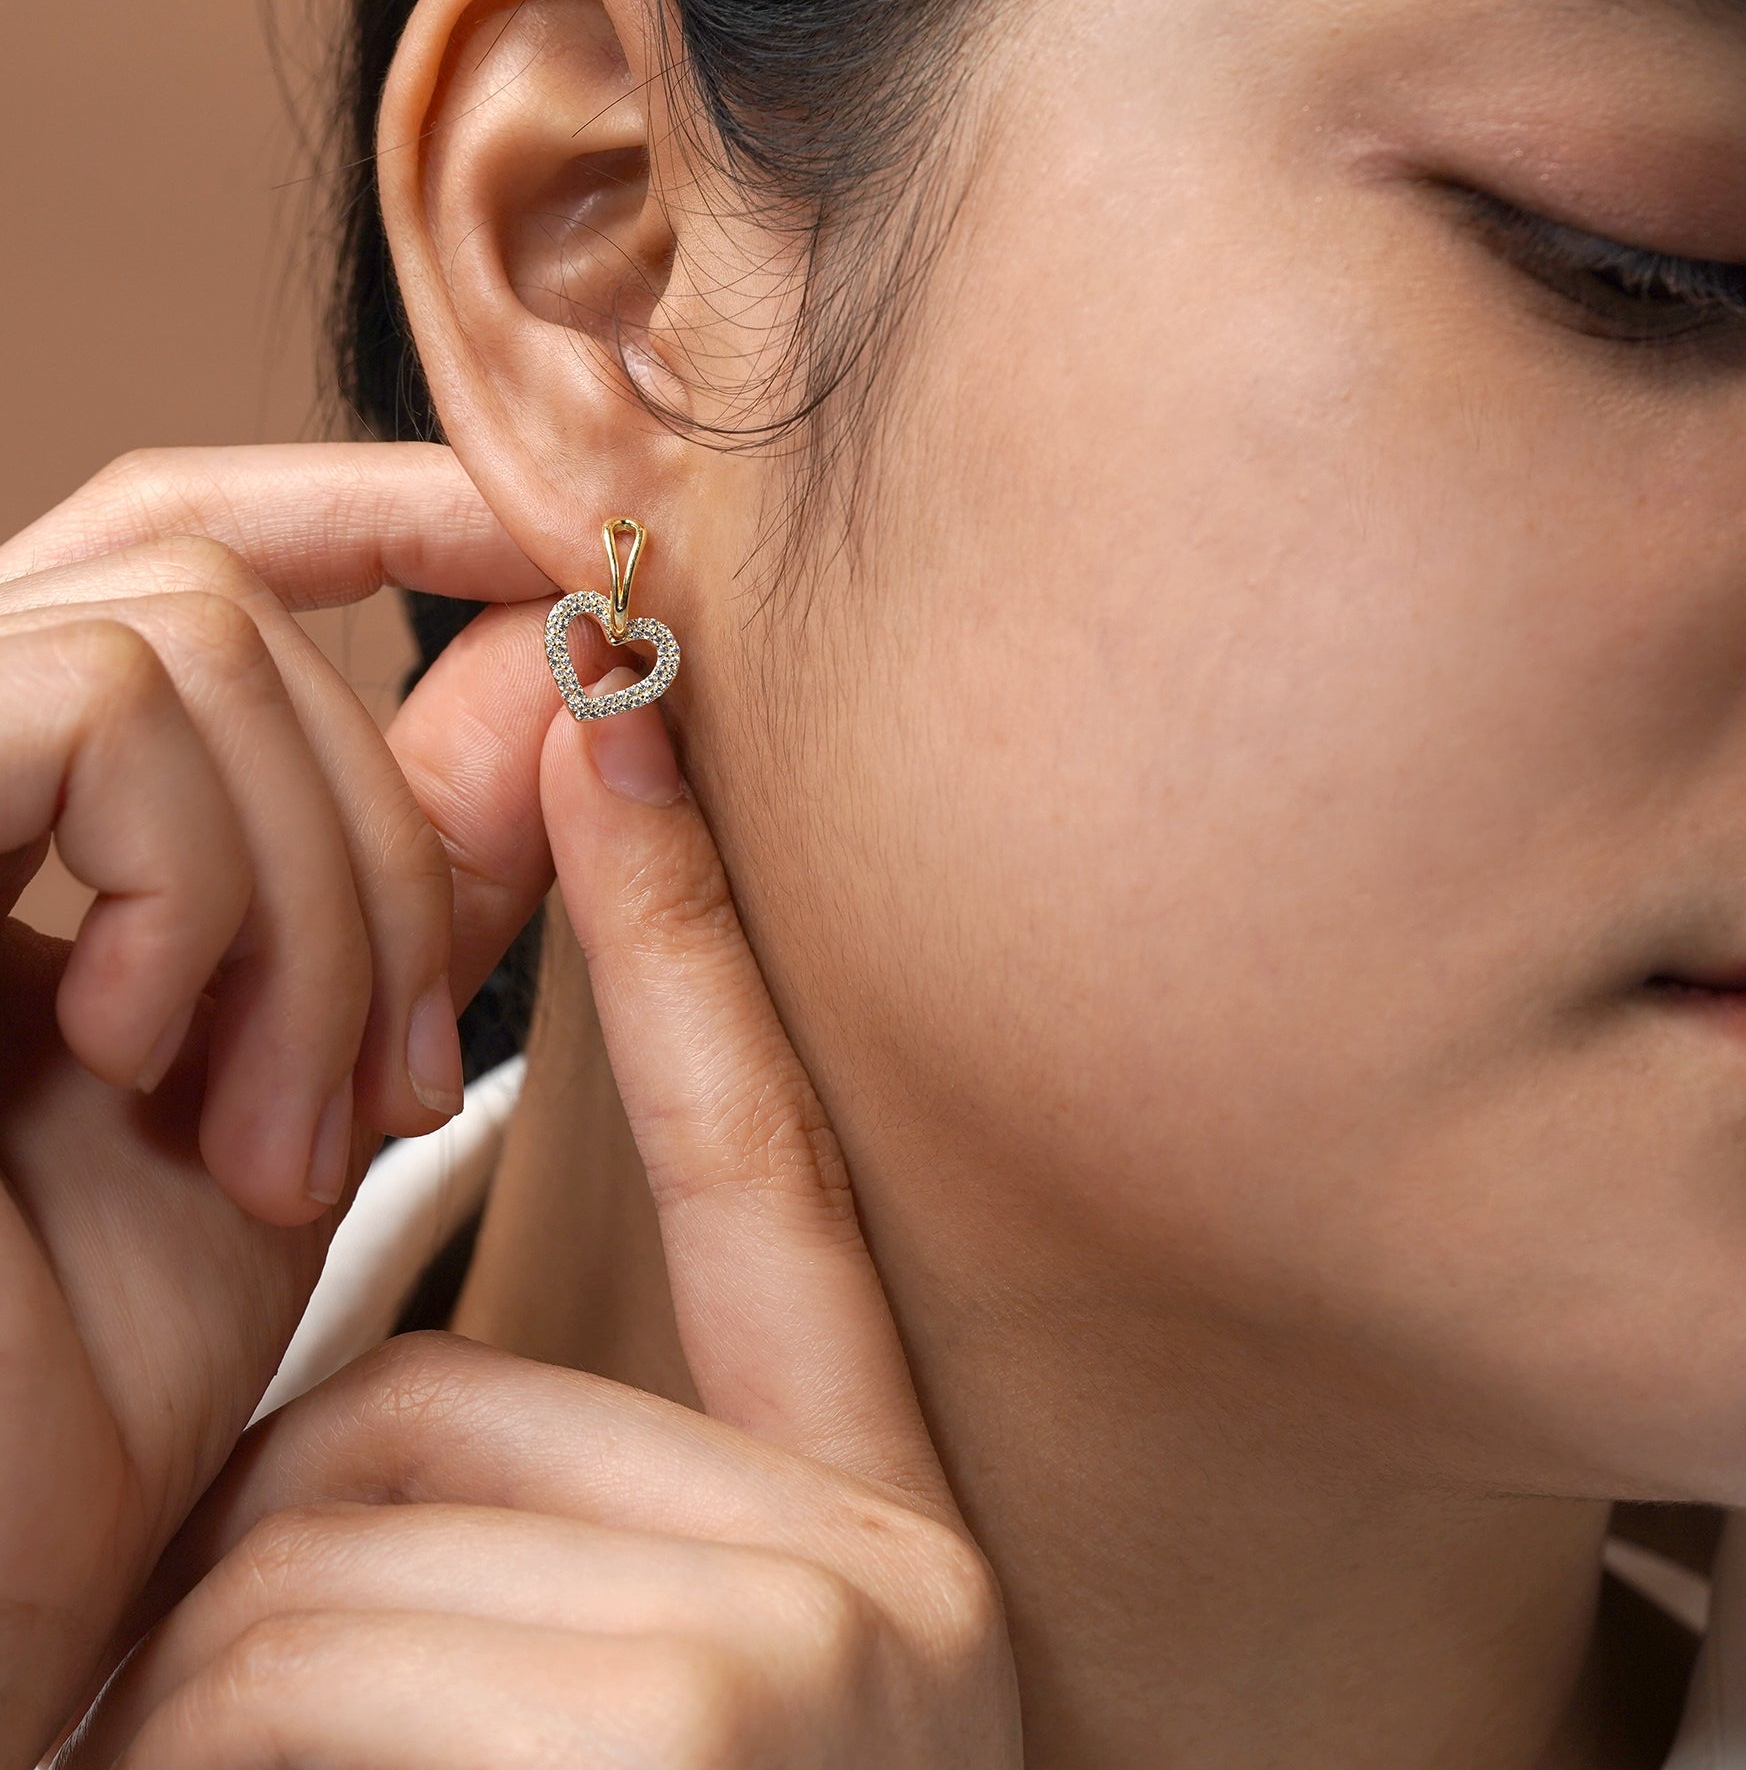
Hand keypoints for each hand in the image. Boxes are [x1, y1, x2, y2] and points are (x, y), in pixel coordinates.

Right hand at [0, 446, 561, 1761]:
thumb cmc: (89, 1380)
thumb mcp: (307, 1087)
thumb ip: (412, 874)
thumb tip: (544, 664)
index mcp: (5, 823)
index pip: (178, 549)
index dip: (371, 508)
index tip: (552, 551)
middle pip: (213, 603)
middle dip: (377, 836)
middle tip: (403, 1083)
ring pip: (181, 640)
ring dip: (313, 896)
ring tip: (288, 1126)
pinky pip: (93, 701)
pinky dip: (206, 883)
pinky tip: (152, 1063)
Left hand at [69, 688, 1024, 1766]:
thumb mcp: (590, 1698)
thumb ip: (509, 1494)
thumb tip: (372, 1314)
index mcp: (850, 1524)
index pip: (751, 1159)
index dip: (675, 932)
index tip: (610, 726)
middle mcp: (876, 1571)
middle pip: (422, 1412)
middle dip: (271, 1592)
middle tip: (282, 1763)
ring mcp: (814, 1659)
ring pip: (343, 1533)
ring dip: (223, 1700)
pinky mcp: (723, 1722)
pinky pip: (322, 1644)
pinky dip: (226, 1749)